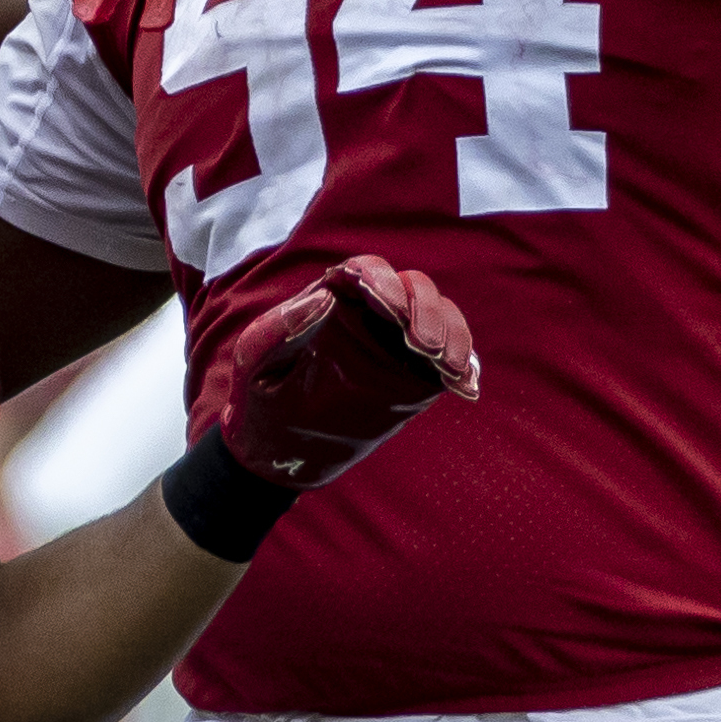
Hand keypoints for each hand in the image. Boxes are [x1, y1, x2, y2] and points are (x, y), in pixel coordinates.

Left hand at [193, 255, 478, 488]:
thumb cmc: (260, 395)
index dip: (381, 280)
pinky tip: (464, 384)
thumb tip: (324, 298)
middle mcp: (370, 314)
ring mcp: (397, 345)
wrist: (276, 451)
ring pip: (440, 318)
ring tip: (446, 365)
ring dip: (451, 334)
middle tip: (422, 344)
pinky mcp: (416, 377)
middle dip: (425, 308)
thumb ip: (280, 328)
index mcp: (331, 298)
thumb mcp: (256, 361)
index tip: (389, 307)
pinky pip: (450, 360)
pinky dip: (464, 366)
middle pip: (413, 288)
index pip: (366, 270)